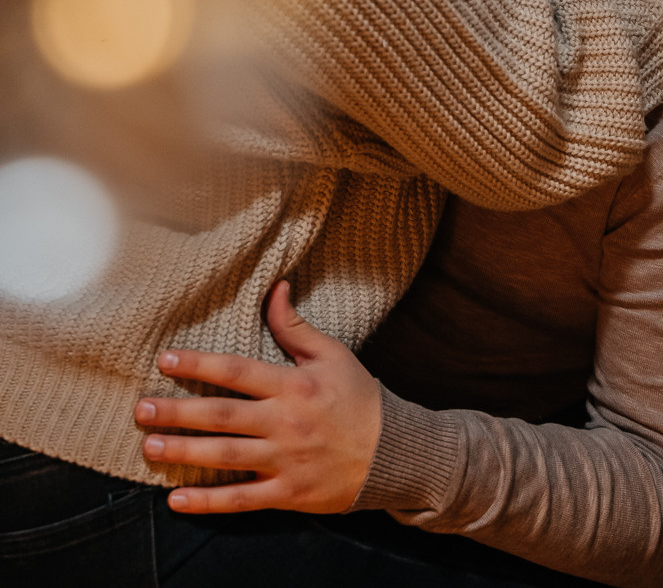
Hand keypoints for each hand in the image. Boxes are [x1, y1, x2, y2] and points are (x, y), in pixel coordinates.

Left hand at [134, 281, 381, 513]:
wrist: (394, 453)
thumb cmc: (359, 398)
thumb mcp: (333, 354)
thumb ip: (295, 326)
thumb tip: (275, 288)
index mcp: (293, 385)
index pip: (237, 371)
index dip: (199, 364)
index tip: (165, 358)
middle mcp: (284, 423)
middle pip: (222, 415)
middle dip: (178, 411)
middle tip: (141, 408)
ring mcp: (284, 461)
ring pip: (225, 457)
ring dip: (184, 452)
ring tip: (149, 446)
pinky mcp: (287, 493)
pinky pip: (242, 500)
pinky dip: (208, 502)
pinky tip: (176, 499)